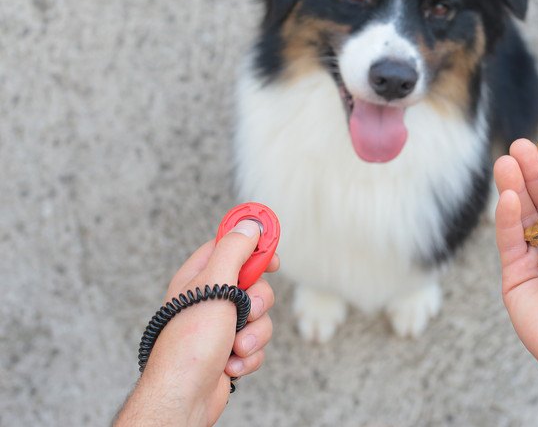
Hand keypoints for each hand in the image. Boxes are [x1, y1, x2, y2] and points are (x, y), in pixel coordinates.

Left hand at [116, 220, 279, 426]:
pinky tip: (230, 365)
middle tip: (247, 309)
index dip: (254, 244)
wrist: (183, 397)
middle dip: (259, 302)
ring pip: (261, 317)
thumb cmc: (190, 342)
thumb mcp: (214, 286)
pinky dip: (249, 356)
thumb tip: (250, 224)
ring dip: (254, 335)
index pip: (230, 245)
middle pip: (255, 283)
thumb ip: (234, 250)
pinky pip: (257, 344)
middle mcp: (211, 298)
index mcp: (200, 277)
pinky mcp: (231, 351)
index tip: (272, 251)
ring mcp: (222, 326)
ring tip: (234, 347)